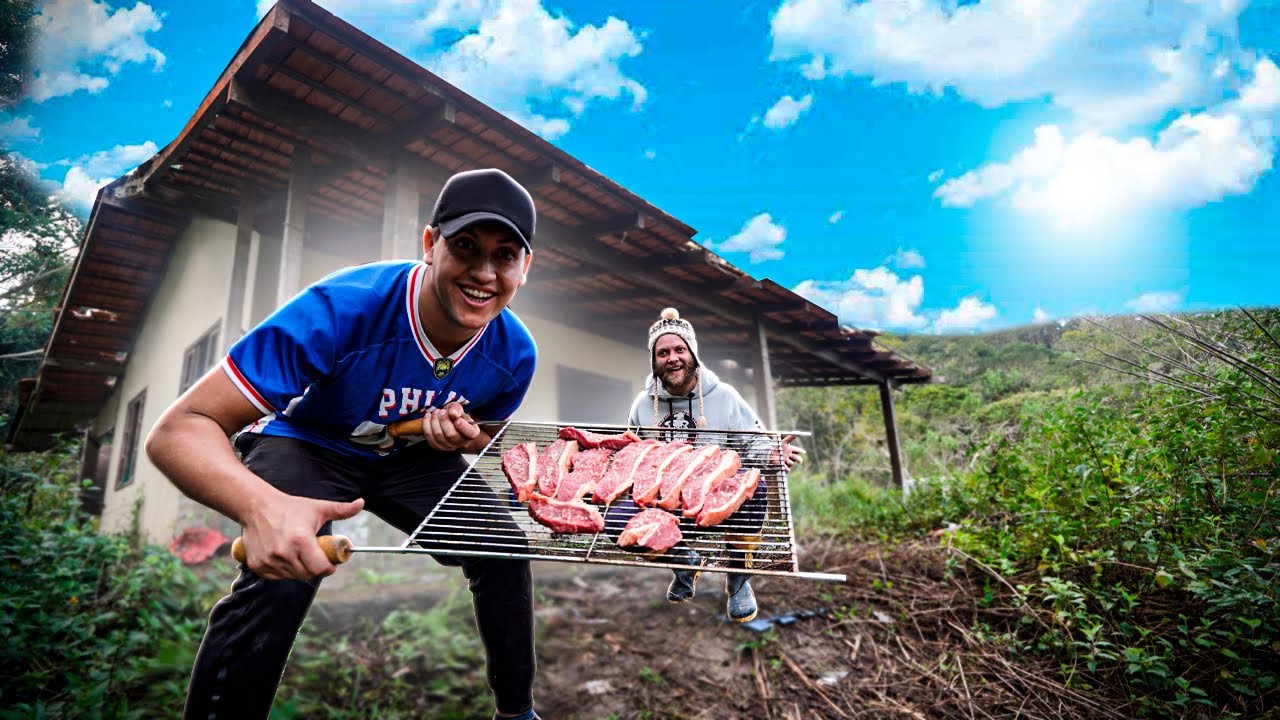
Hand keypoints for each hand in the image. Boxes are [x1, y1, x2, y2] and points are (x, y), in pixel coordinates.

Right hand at [240, 494, 364, 579]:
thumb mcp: (317, 508)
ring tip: (299, 553)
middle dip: (315, 568)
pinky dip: (283, 570)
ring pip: (292, 576)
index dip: (329, 568)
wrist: (256, 506)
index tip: (331, 563)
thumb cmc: (290, 507)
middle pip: (308, 574)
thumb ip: (341, 509)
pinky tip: (284, 556)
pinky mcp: (257, 565)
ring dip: (299, 569)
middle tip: (316, 557)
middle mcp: (284, 553)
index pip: (320, 568)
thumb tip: (361, 503)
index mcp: (301, 540)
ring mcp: (269, 560)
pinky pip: (276, 576)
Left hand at [422, 401, 481, 451]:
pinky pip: (430, 438)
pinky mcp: (438, 446)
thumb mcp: (458, 408)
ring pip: (439, 436)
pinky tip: (428, 417)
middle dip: (444, 421)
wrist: (447, 420)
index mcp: (471, 433)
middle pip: (451, 435)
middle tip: (441, 411)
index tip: (457, 419)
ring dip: (434, 421)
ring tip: (435, 412)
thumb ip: (457, 409)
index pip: (470, 433)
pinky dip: (426, 425)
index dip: (463, 427)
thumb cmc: (455, 414)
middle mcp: (462, 442)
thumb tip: (453, 414)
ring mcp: (449, 446)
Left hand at [779, 434, 806, 469]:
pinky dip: (787, 468)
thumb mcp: (784, 442)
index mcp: (791, 450)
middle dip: (799, 459)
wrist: (771, 454)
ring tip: (786, 460)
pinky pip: (787, 468)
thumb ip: (790, 438)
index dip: (801, 451)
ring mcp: (787, 461)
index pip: (798, 450)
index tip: (804, 452)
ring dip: (790, 462)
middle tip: (799, 461)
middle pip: (797, 458)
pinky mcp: (783, 465)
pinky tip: (787, 469)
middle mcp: (790, 456)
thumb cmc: (779, 447)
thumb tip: (796, 433)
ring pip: (792, 463)